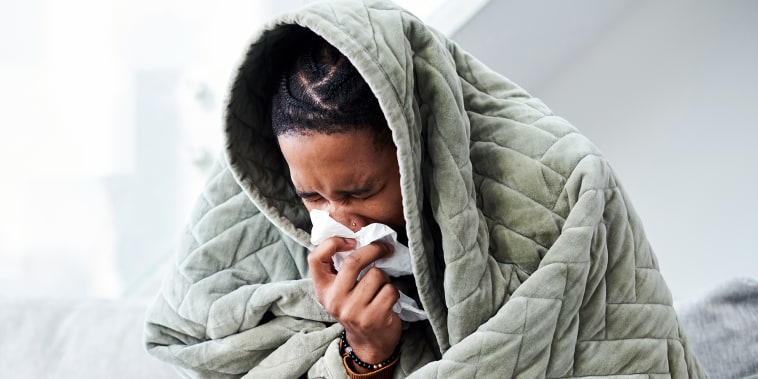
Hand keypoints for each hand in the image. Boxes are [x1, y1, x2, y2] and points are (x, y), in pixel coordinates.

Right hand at [308, 238, 401, 370]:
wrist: (368, 343)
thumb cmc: (356, 308)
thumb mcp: (340, 291)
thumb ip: (340, 269)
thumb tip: (357, 237)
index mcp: (323, 290)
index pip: (315, 258)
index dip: (332, 243)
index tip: (352, 241)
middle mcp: (334, 300)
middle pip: (353, 262)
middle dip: (373, 249)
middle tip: (385, 247)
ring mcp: (352, 310)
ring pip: (376, 275)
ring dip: (385, 278)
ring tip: (380, 289)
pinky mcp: (372, 318)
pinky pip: (390, 290)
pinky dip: (393, 292)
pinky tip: (387, 301)